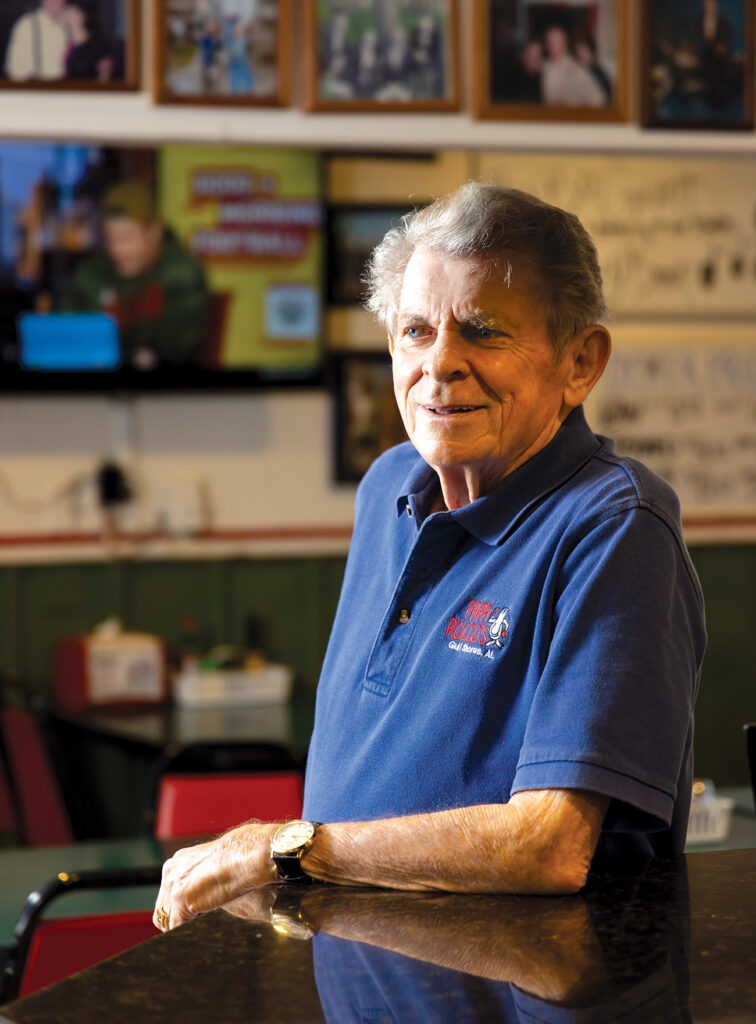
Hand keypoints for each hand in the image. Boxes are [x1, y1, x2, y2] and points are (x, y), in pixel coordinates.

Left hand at [153, 820, 278, 930]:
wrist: (247, 854)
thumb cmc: (240, 857)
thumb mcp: (213, 866)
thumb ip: (201, 880)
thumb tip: (204, 896)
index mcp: (178, 861)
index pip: (167, 895)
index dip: (177, 910)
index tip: (190, 918)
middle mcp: (171, 870)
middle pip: (163, 908)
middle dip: (176, 920)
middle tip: (195, 926)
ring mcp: (174, 884)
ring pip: (167, 920)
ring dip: (182, 926)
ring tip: (199, 928)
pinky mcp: (181, 898)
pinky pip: (175, 928)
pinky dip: (184, 935)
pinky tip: (198, 933)